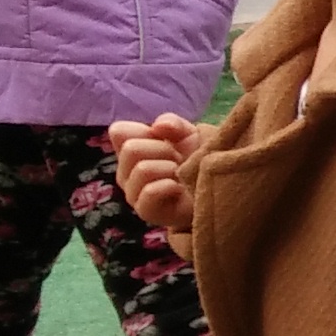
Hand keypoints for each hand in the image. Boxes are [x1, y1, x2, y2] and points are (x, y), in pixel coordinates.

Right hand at [109, 113, 196, 227]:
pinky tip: (181, 189)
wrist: (217, 192)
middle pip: (131, 148)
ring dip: (170, 168)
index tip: (166, 139)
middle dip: (164, 149)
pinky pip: (149, 192)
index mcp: (131, 150)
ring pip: (142, 169)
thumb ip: (173, 124)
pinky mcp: (145, 211)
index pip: (118, 131)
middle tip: (179, 160)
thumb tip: (158, 126)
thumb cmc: (199, 160)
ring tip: (181, 175)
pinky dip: (171, 186)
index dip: (145, 130)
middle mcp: (126, 171)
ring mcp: (133, 193)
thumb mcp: (191, 134)